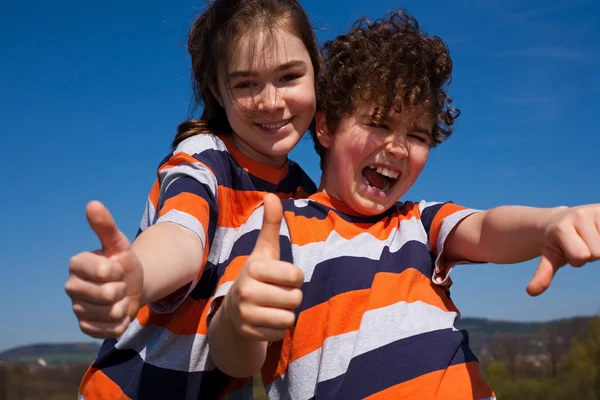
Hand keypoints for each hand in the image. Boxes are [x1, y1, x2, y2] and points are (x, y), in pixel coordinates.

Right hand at [65, 201, 143, 337]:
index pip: (104, 271)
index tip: (118, 267)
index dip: (118, 271)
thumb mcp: (119, 243)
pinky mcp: (85, 327)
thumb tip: (92, 204)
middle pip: (108, 295)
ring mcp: (77, 308)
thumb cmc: (123, 262)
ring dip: (123, 306)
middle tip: (120, 284)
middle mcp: (71, 287)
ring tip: (119, 298)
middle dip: (123, 289)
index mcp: (76, 264)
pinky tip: (117, 313)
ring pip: (110, 313)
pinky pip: (109, 330)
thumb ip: (105, 226)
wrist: (131, 286)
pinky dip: (120, 323)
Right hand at [222, 194, 303, 341]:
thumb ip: (271, 224)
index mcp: (254, 268)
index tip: (282, 276)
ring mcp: (246, 314)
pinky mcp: (249, 333)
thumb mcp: (265, 250)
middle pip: (295, 299)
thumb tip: (271, 195)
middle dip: (292, 297)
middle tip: (277, 293)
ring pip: (289, 318)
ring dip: (286, 314)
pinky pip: (280, 334)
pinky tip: (266, 321)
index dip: (295, 277)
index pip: (296, 275)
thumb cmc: (258, 276)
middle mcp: (246, 290)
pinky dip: (278, 330)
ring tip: (272, 307)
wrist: (233, 311)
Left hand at [527, 205, 599, 295]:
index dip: (576, 259)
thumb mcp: (549, 257)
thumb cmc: (556, 243)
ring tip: (588, 238)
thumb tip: (530, 292)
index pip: (581, 257)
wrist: (559, 220)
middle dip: (590, 253)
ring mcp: (594, 210)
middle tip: (580, 244)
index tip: (569, 250)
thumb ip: (542, 274)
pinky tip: (598, 232)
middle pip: (597, 252)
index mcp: (561, 229)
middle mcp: (578, 215)